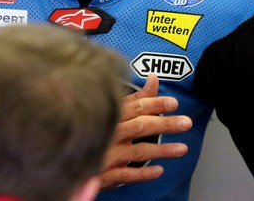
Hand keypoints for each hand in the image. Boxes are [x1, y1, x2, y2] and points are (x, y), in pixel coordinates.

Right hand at [99, 74, 191, 189]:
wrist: (67, 154)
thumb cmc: (98, 129)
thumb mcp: (114, 110)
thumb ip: (136, 97)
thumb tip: (153, 77)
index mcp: (112, 115)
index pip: (136, 106)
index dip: (155, 104)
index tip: (173, 103)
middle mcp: (110, 133)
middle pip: (140, 126)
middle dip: (165, 124)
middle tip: (186, 123)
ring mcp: (107, 154)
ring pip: (137, 151)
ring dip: (162, 150)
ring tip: (182, 148)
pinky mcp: (104, 174)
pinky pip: (126, 174)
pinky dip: (143, 173)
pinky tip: (159, 171)